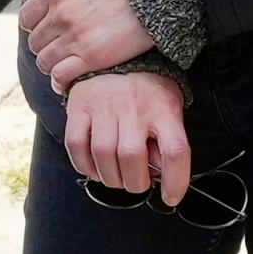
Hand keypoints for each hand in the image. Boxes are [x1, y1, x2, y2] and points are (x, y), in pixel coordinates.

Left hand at [15, 0, 149, 93]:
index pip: (27, 18)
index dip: (35, 25)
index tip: (46, 28)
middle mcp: (59, 16)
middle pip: (35, 41)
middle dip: (45, 44)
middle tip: (58, 47)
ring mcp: (74, 38)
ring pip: (45, 61)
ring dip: (51, 64)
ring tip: (63, 64)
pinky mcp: (91, 57)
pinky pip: (61, 76)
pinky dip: (59, 82)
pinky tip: (64, 83)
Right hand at [62, 65, 196, 204]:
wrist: (117, 55)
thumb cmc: (147, 89)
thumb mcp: (169, 109)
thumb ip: (166, 141)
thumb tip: (159, 175)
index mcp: (163, 108)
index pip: (175, 151)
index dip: (176, 181)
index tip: (171, 198)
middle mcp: (134, 106)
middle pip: (132, 157)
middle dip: (135, 183)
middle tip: (136, 183)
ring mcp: (104, 105)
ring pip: (103, 154)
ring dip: (110, 178)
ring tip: (117, 178)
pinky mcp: (79, 106)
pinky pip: (76, 144)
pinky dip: (84, 166)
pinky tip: (95, 168)